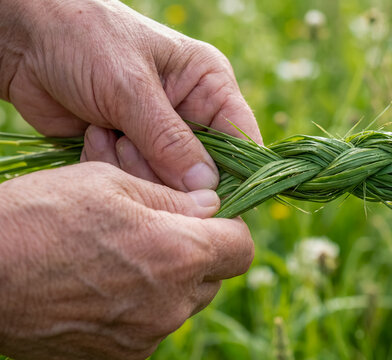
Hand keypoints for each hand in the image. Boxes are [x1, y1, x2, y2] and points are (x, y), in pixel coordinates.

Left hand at [0, 0, 260, 190]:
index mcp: (208, 85)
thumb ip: (170, 141)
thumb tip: (208, 190)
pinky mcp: (129, 151)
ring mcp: (159, 135)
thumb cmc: (84, 39)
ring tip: (108, 134)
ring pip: (168, 181)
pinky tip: (93, 137)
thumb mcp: (131, 86)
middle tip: (132, 147)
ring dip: (135, 168)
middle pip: (204, 169)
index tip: (217, 202)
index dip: (236, 174)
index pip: (241, 139)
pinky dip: (114, 169)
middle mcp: (191, 113)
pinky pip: (136, 181)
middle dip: (169, 170)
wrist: (22, 38)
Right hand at [0, 162, 253, 359]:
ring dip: (169, 281)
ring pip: (183, 304)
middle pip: (213, 278)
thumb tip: (211, 206)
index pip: (242, 247)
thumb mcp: (110, 184)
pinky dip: (142, 307)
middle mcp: (170, 305)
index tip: (206, 218)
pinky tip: (105, 285)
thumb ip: (174, 198)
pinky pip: (151, 328)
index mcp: (179, 255)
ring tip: (124, 257)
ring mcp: (144, 338)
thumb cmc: (40, 218)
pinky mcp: (118, 358)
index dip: (229, 228)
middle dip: (197, 253)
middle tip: (158, 232)